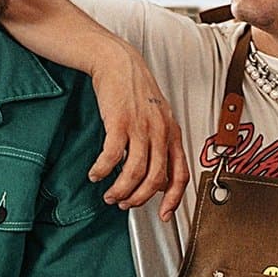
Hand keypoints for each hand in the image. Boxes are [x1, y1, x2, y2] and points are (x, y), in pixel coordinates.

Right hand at [88, 40, 189, 219]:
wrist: (118, 62)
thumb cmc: (136, 90)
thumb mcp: (158, 117)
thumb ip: (161, 145)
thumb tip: (158, 177)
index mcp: (172, 133)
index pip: (181, 174)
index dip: (174, 199)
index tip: (163, 214)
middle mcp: (160, 132)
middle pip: (155, 179)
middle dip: (139, 198)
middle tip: (125, 204)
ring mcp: (140, 127)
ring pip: (134, 172)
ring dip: (120, 189)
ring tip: (109, 194)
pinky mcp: (119, 121)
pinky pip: (112, 156)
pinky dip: (103, 170)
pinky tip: (96, 174)